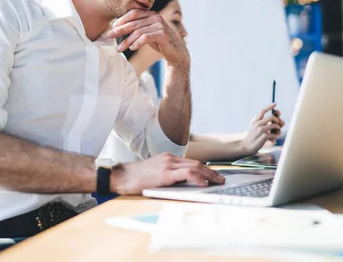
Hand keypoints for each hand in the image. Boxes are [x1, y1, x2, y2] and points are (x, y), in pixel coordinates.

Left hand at [107, 9, 188, 67]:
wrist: (176, 51)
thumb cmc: (159, 41)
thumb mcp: (147, 32)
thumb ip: (137, 28)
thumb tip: (118, 29)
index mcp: (151, 14)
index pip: (133, 13)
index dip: (122, 19)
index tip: (113, 27)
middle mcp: (156, 17)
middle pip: (134, 23)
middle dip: (120, 30)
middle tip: (109, 35)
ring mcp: (160, 25)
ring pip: (138, 32)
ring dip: (127, 41)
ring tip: (119, 49)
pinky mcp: (162, 34)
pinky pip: (146, 38)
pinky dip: (137, 43)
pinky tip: (132, 48)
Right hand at [110, 153, 224, 194]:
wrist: (120, 176)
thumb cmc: (134, 177)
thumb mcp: (154, 172)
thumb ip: (168, 174)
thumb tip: (182, 183)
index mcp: (167, 158)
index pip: (191, 162)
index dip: (205, 169)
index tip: (214, 175)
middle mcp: (169, 159)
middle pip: (196, 163)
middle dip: (211, 172)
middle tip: (221, 179)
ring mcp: (167, 165)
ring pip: (194, 167)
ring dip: (209, 174)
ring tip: (218, 182)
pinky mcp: (164, 174)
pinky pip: (186, 174)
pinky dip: (197, 177)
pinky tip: (204, 183)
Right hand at [241, 103, 284, 155]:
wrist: (247, 146)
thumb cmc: (253, 138)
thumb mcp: (255, 128)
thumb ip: (263, 123)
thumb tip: (275, 121)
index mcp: (255, 121)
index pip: (262, 111)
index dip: (269, 107)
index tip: (275, 104)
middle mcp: (257, 124)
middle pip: (271, 117)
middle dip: (278, 121)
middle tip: (279, 125)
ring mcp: (260, 130)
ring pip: (274, 125)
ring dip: (278, 130)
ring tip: (277, 134)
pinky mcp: (263, 136)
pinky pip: (274, 134)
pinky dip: (275, 137)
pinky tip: (272, 140)